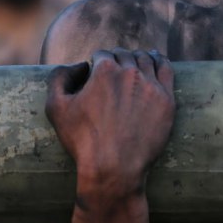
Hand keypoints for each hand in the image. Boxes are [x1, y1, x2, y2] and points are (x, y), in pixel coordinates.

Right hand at [45, 48, 174, 201]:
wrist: (114, 167)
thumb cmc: (83, 140)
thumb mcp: (56, 108)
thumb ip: (59, 77)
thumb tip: (78, 65)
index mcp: (105, 71)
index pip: (103, 54)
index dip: (98, 61)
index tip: (97, 70)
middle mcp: (131, 73)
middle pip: (125, 55)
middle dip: (118, 58)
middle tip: (115, 68)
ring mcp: (151, 85)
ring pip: (146, 59)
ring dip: (138, 58)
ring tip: (136, 60)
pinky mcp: (167, 99)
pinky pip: (166, 70)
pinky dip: (159, 61)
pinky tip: (156, 60)